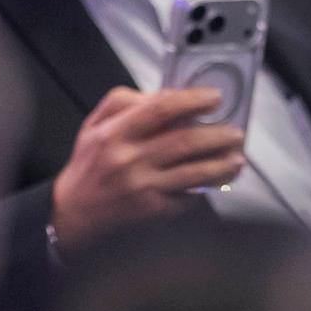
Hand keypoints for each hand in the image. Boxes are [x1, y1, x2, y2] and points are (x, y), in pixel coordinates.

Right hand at [50, 87, 246, 249]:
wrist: (72, 214)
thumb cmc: (88, 165)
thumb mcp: (95, 125)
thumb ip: (124, 103)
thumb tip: (165, 96)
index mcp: (115, 133)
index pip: (160, 110)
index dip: (193, 101)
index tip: (215, 98)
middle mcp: (130, 159)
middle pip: (184, 141)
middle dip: (217, 135)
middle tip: (236, 132)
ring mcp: (143, 187)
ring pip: (193, 172)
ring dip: (221, 164)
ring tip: (238, 158)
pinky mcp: (152, 210)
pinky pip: (187, 196)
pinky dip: (205, 187)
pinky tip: (217, 180)